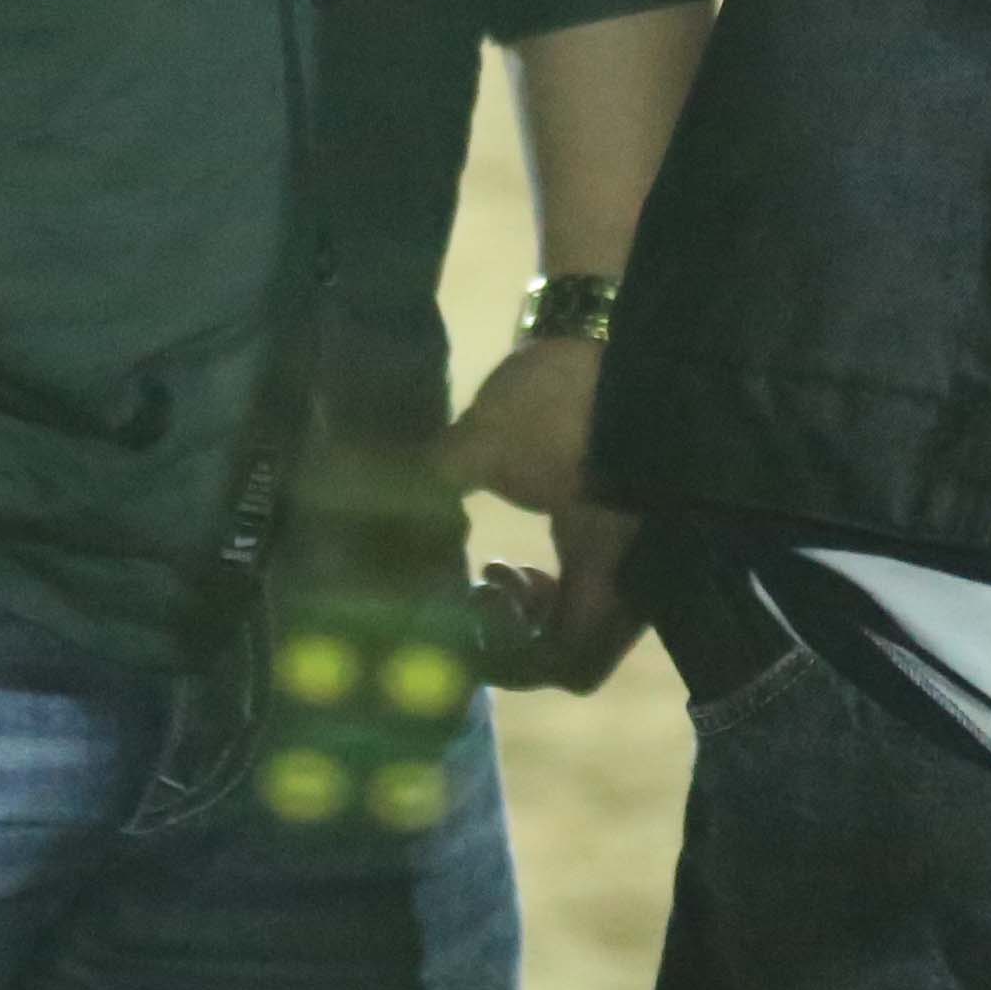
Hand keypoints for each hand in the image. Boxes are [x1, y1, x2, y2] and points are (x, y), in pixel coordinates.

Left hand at [430, 335, 644, 689]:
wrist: (607, 327)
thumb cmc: (553, 395)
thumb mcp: (481, 444)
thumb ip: (424, 487)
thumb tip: (345, 504)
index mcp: (609, 565)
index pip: (570, 661)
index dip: (512, 662)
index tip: (466, 618)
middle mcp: (640, 574)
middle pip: (585, 653)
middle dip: (525, 638)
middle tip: (482, 592)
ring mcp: (645, 551)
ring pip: (595, 621)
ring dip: (541, 611)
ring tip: (497, 571)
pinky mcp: (637, 528)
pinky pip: (601, 589)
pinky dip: (560, 586)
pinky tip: (524, 552)